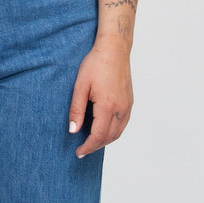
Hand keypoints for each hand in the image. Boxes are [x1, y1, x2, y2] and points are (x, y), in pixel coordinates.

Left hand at [68, 41, 132, 157]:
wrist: (114, 49)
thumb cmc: (96, 64)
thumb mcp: (80, 86)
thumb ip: (76, 110)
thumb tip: (73, 130)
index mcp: (107, 106)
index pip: (98, 135)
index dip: (88, 147)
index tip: (78, 152)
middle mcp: (120, 109)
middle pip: (109, 137)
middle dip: (95, 146)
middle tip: (82, 150)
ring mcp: (127, 106)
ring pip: (118, 133)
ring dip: (105, 141)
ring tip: (92, 143)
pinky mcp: (130, 102)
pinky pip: (123, 124)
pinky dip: (114, 132)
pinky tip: (104, 130)